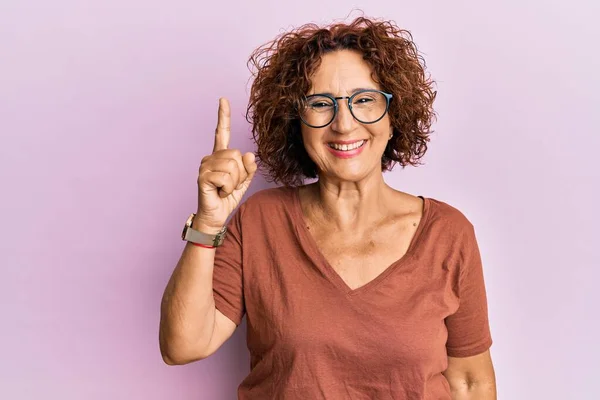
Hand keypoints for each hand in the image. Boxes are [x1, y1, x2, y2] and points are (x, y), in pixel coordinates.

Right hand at [194, 98, 256, 233]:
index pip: (222, 132)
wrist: (215, 217)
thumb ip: (249, 168)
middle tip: (230, 185)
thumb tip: (250, 154)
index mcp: (220, 156)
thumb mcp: (244, 182)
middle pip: (236, 155)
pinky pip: (226, 177)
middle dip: (240, 174)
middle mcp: (210, 157)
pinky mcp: (203, 177)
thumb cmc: (227, 198)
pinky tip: (219, 192)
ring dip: (234, 182)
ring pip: (232, 166)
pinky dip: (228, 188)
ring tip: (224, 189)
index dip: (223, 116)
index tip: (223, 99)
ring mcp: (205, 166)